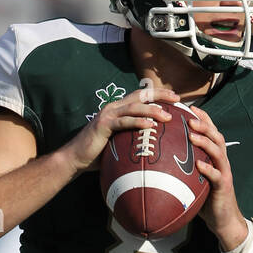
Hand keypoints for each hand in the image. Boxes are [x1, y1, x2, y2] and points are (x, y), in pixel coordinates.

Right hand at [63, 84, 179, 174]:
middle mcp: (113, 108)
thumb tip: (150, 147)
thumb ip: (131, 139)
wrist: (75, 158)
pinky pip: (124, 122)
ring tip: (167, 116)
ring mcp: (108, 115)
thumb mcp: (117, 143)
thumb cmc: (96, 154)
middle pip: (141, 95)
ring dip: (152, 110)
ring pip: (134, 107)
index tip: (175, 97)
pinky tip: (150, 125)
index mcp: (118, 109)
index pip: (141, 96)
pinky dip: (138, 122)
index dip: (158, 94)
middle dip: (160, 95)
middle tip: (177, 99)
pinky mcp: (103, 125)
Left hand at [187, 107, 248, 251]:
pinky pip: (217, 175)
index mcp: (214, 157)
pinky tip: (199, 165)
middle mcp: (221, 161)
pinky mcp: (224, 186)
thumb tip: (157, 162)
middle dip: (204, 125)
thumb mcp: (193, 180)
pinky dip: (208, 169)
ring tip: (192, 135)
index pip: (210, 132)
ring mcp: (224, 172)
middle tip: (190, 117)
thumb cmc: (205, 199)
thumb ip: (181, 169)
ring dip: (205, 142)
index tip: (188, 108)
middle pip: (216, 136)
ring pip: (218, 152)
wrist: (222, 220)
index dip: (202, 119)